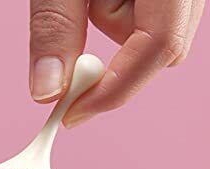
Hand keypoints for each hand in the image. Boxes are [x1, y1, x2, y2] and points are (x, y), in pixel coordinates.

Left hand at [29, 0, 204, 126]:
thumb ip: (55, 28)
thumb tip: (47, 93)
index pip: (161, 46)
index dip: (114, 89)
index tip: (71, 116)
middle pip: (162, 47)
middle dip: (114, 52)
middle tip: (74, 33)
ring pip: (153, 32)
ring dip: (112, 22)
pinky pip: (150, 16)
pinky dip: (120, 11)